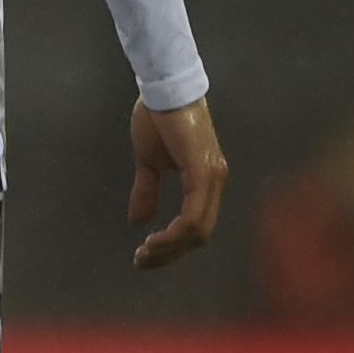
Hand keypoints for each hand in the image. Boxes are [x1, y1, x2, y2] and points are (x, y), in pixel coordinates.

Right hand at [127, 96, 226, 267]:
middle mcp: (215, 183)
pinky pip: (193, 216)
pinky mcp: (203, 173)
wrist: (162, 90)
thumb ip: (147, 190)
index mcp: (205, 182)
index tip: (144, 254)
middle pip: (199, 236)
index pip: (195, 226)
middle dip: (169, 254)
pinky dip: (174, 233)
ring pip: (197, 231)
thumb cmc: (157, 119)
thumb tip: (138, 220)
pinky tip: (154, 237)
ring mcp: (212, 179)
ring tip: (144, 253)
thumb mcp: (149, 162)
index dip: (171, 246)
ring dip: (170, 248)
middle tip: (141, 261)